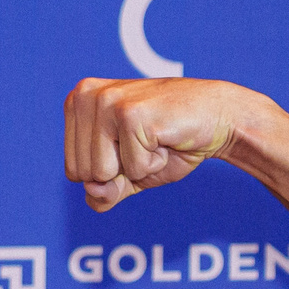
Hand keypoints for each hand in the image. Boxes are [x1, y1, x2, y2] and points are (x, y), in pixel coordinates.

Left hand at [64, 78, 264, 212]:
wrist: (216, 120)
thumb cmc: (168, 144)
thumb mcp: (128, 175)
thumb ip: (103, 192)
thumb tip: (93, 191)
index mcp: (77, 103)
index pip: (73, 172)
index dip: (108, 174)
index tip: (131, 147)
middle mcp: (86, 95)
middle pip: (83, 174)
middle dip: (121, 171)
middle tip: (145, 143)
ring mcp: (107, 102)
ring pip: (102, 173)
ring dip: (137, 167)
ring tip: (153, 139)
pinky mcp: (131, 114)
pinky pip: (133, 169)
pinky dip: (154, 164)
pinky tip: (164, 138)